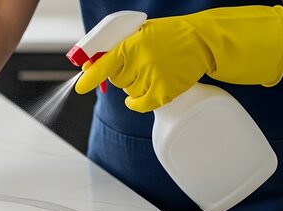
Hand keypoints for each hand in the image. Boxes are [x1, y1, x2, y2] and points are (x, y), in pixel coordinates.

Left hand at [76, 6, 282, 112]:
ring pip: (129, 91)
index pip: (104, 63)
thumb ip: (117, 48)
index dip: (90, 76)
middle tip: (139, 64)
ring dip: (135, 85)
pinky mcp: (164, 92)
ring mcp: (153, 78)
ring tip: (152, 70)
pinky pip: (140, 104)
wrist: (202, 41)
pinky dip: (137, 102)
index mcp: (132, 44)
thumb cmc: (168, 36)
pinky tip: (141, 96)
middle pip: (116, 80)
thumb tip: (89, 66)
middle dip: (122, 74)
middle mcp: (141, 62)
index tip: (80, 87)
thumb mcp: (140, 33)